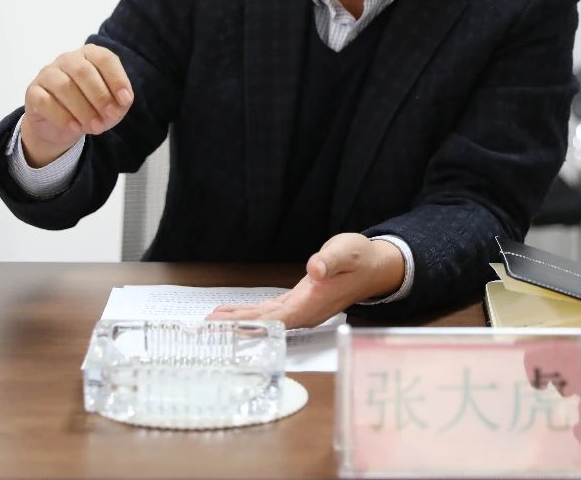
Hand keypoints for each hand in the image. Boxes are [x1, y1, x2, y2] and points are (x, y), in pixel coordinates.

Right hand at [21, 44, 133, 166]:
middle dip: (99, 96)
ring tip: (94, 127)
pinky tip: (75, 128)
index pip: (104, 59)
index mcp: (90, 55)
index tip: (125, 101)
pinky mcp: (33, 92)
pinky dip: (62, 117)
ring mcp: (47, 74)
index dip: (117, 79)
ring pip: (64, 86)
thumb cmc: (91, 107)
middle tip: (109, 116)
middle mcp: (68, 59)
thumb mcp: (110, 106)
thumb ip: (119, 103)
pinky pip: (45, 101)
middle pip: (83, 71)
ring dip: (82, 109)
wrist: (62, 124)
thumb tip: (121, 103)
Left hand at [206, 233, 404, 328]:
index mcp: (312, 304)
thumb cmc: (361, 258)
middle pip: (265, 325)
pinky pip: (270, 314)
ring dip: (239, 322)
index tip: (227, 328)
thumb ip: (330, 260)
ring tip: (211, 323)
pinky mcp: (298, 304)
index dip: (252, 324)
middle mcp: (304, 314)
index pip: (276, 319)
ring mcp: (301, 311)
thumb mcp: (347, 251)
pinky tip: (234, 315)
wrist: (374, 267)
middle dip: (236, 327)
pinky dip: (250, 315)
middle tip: (206, 328)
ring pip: (265, 321)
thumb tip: (316, 268)